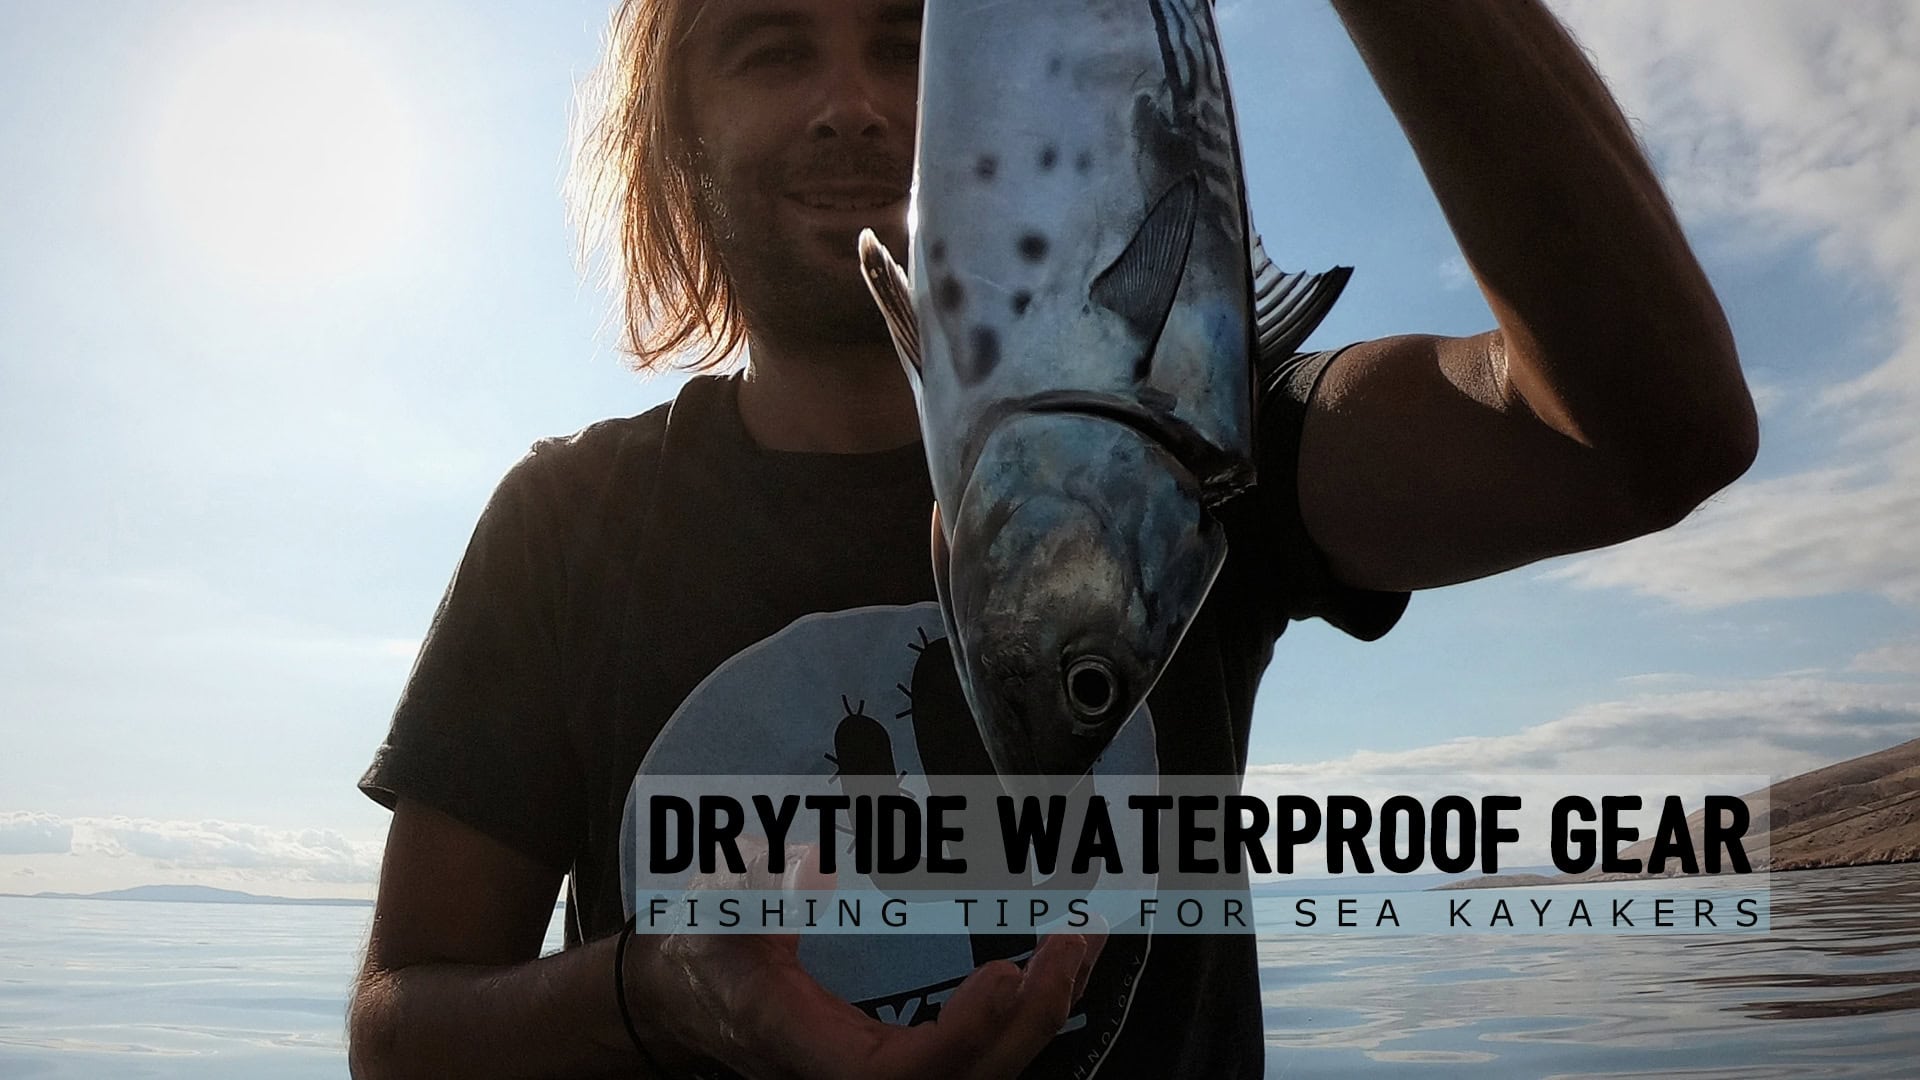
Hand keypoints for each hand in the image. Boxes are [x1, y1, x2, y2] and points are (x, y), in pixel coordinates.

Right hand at [624, 841, 1105, 1078]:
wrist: (691, 994)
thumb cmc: (706, 950)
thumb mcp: (716, 907)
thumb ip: (754, 882)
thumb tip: (809, 862)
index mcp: (810, 1047)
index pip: (903, 1073)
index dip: (964, 1033)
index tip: (1007, 973)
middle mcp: (862, 1076)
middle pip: (970, 1078)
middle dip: (1036, 1014)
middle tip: (1075, 938)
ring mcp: (890, 1071)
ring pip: (987, 1068)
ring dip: (1048, 1006)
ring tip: (1086, 937)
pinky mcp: (912, 1057)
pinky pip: (985, 1049)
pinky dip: (1032, 1005)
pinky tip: (1063, 956)